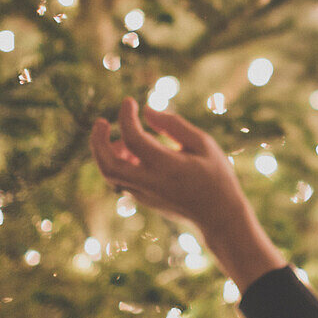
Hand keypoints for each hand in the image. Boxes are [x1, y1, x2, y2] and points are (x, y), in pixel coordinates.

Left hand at [89, 98, 255, 237]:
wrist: (219, 216)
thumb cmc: (216, 175)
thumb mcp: (203, 144)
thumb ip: (174, 126)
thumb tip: (146, 110)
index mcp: (168, 166)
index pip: (134, 139)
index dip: (126, 117)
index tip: (130, 101)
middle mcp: (151, 183)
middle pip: (108, 165)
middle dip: (97, 141)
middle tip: (101, 122)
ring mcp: (144, 195)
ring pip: (110, 174)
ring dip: (107, 152)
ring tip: (123, 138)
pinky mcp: (143, 200)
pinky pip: (121, 179)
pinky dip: (119, 161)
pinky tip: (134, 152)